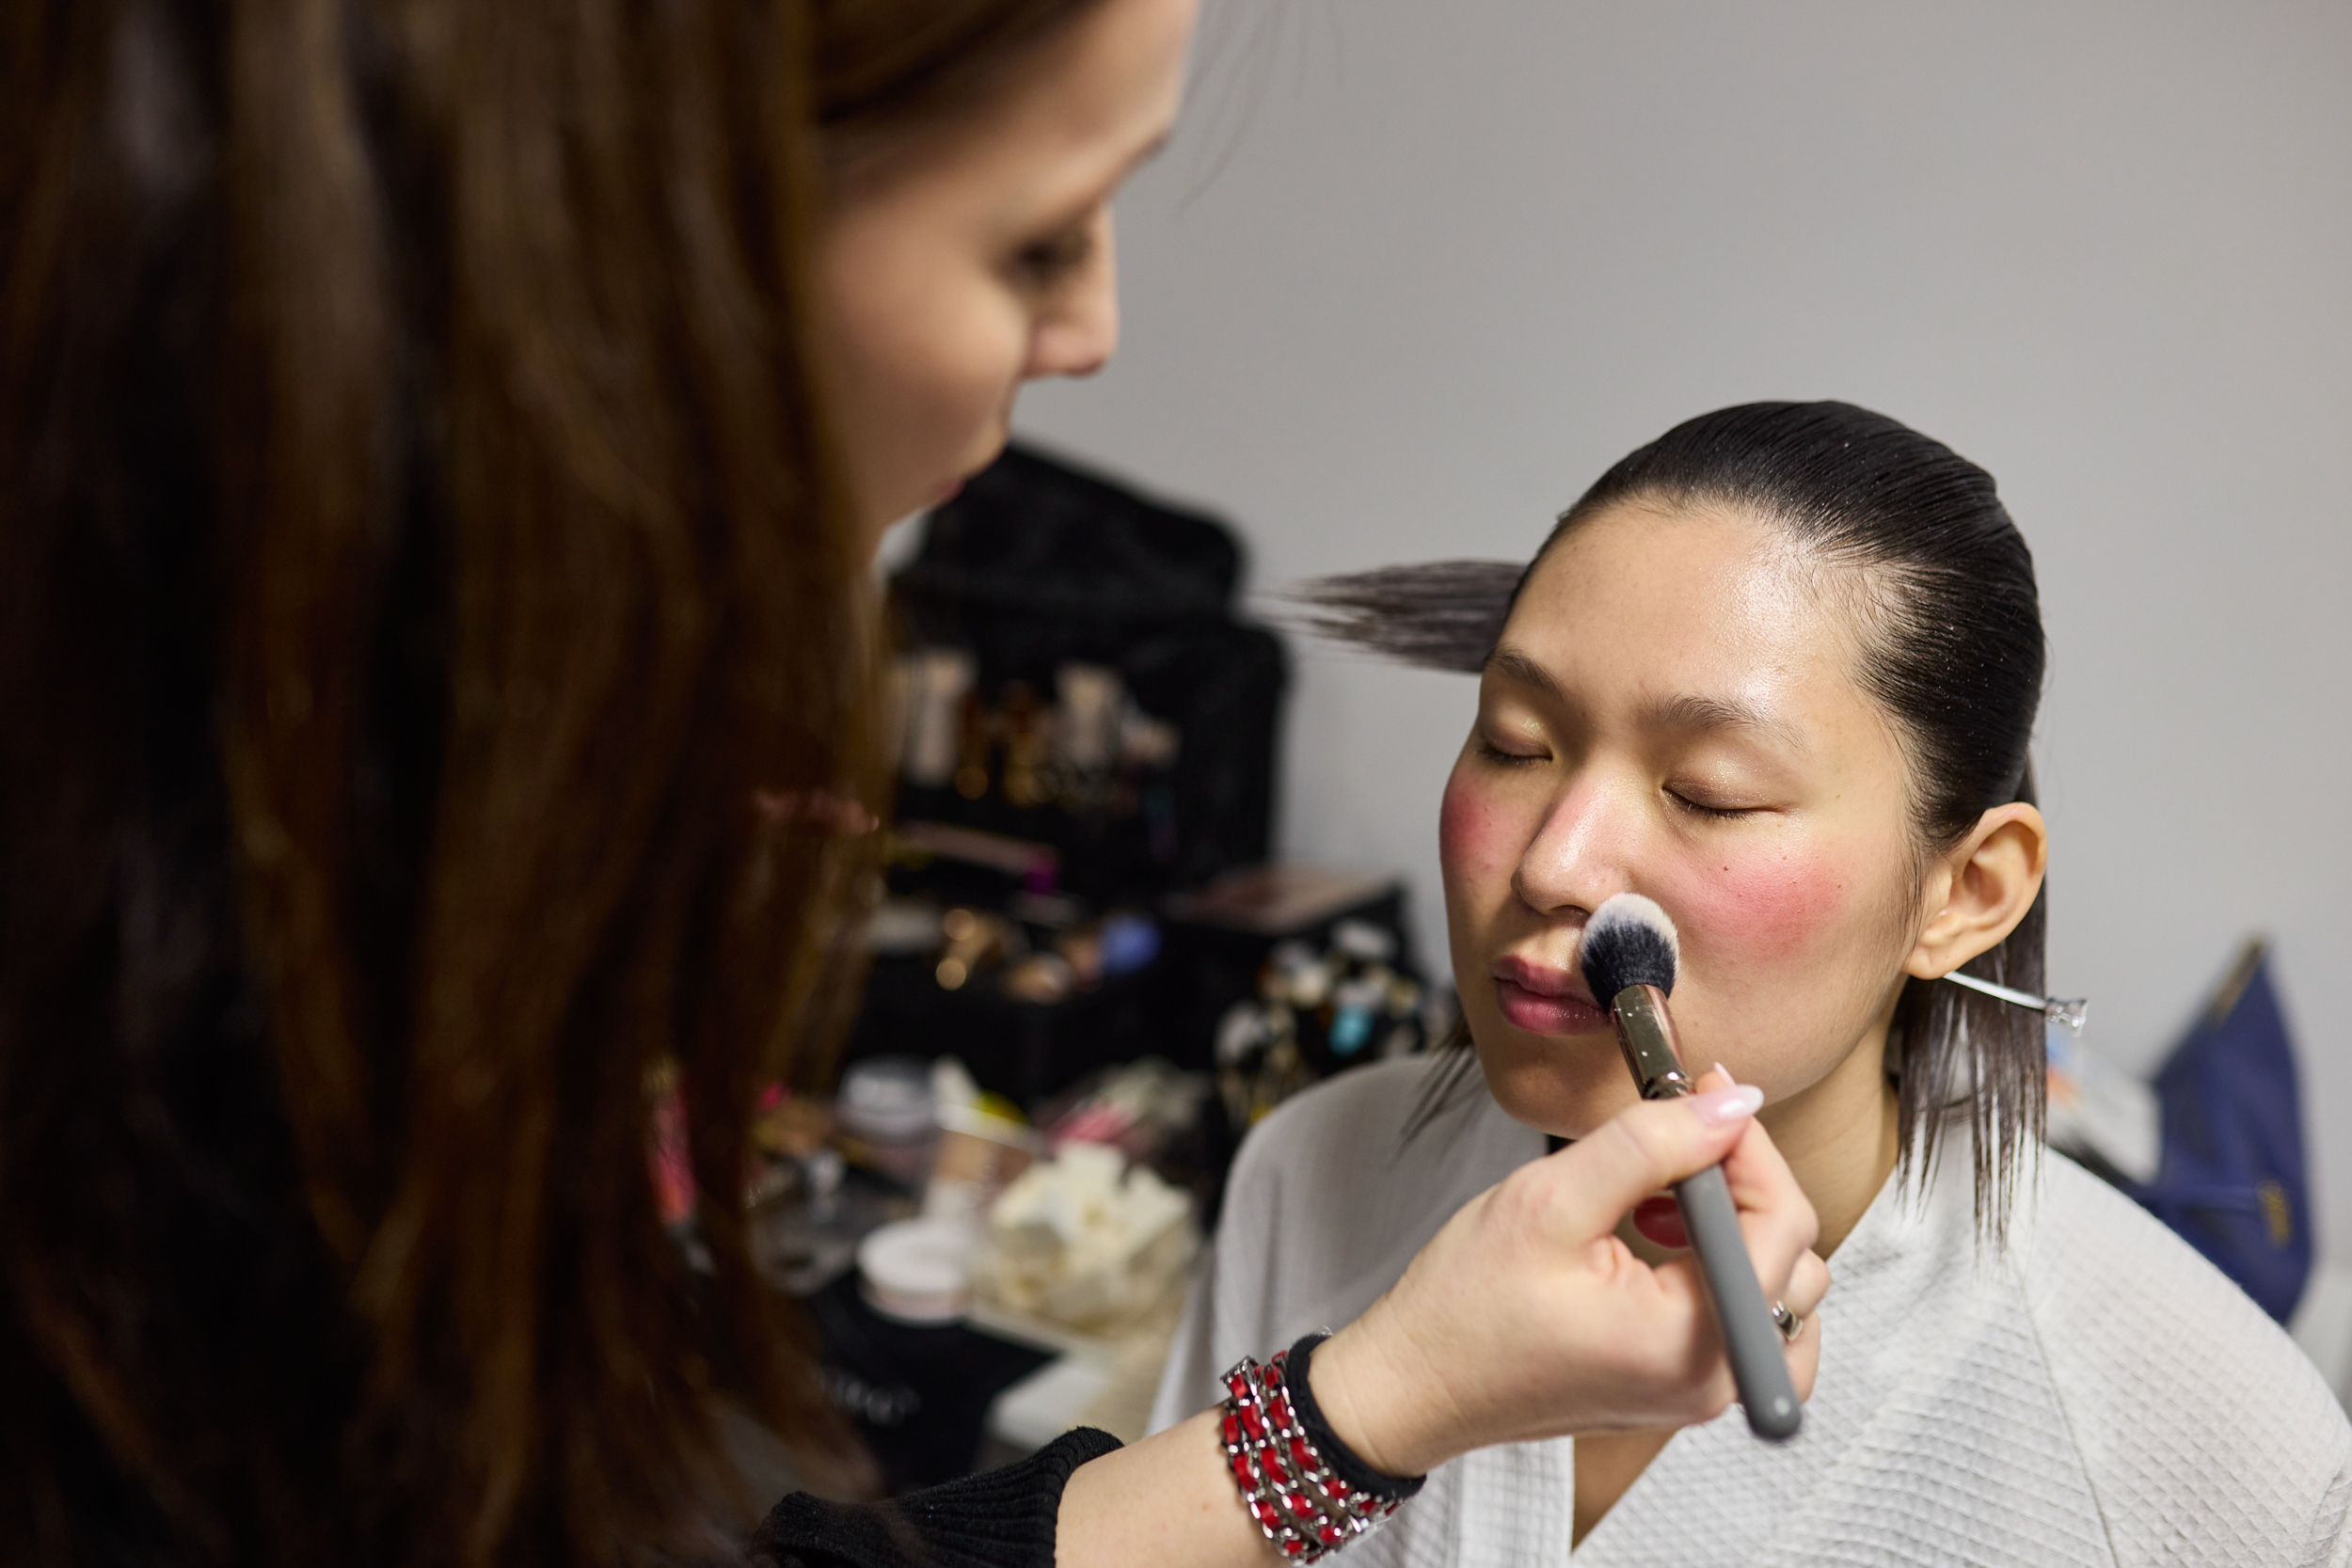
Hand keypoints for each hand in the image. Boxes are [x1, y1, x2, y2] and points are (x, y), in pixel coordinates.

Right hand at [1308, 1073, 1828, 1476]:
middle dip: (1740, 1180)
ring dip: (1736, 1226)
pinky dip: (1721, 1267)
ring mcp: (1701, 1393)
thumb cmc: (1465, 1307)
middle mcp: (1716, 1382)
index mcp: (1695, 1344)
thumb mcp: (1552, 1200)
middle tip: (1675, 1132)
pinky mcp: (1681, 1387)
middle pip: (1794, 1257)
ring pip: (1779, 1290)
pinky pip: (1746, 1320)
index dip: (1748, 1141)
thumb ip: (1651, 1144)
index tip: (1704, 1089)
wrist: (1413, 1382)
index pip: (1782, 1223)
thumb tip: (1731, 1104)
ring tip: (1662, 1196)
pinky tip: (1657, 1233)